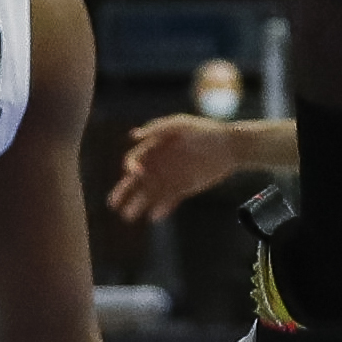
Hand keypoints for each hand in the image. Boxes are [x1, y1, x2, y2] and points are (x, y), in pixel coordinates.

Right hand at [107, 112, 248, 224]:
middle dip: (124, 192)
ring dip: (139, 205)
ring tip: (128, 216)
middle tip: (113, 204)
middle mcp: (159, 165)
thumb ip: (156, 128)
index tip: (134, 173)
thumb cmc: (201, 130)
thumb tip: (133, 136)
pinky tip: (154, 216)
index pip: (135, 160)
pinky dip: (162, 208)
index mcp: (154, 148)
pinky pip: (169, 200)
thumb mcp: (178, 125)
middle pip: (137, 181)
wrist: (228, 146)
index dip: (131, 167)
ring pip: (150, 194)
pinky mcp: (184, 188)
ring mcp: (170, 178)